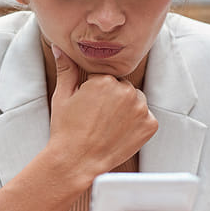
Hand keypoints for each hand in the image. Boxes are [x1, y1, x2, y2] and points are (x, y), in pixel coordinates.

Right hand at [47, 45, 156, 178]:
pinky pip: (146, 119)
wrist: (76, 162)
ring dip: (126, 110)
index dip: (95, 92)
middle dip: (112, 99)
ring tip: (108, 126)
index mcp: (105, 80)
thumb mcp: (62, 97)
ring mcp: (141, 109)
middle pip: (122, 88)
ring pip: (135, 102)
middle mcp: (126, 91)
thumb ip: (66, 69)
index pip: (105, 78)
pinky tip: (119, 134)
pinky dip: (136, 126)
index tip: (88, 107)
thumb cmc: (66, 131)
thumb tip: (59, 48)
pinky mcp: (150, 125)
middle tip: (96, 118)